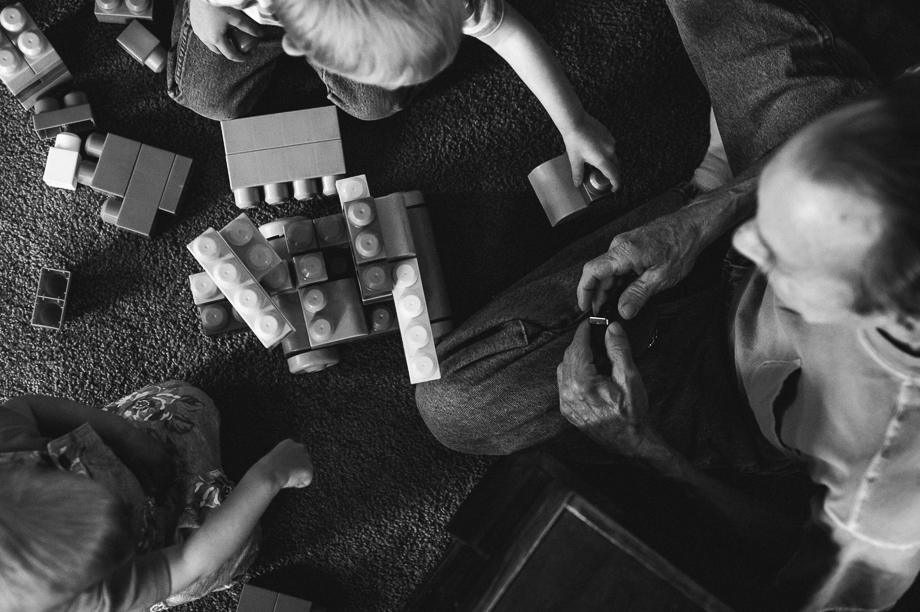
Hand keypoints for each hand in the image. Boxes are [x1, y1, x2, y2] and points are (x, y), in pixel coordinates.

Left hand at [116, 427, 175, 503]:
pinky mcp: (161, 444)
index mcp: (158, 464)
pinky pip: (171, 452)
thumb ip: (146, 480)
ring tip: (167, 480)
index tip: (160, 499)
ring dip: (171, 473)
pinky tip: (169, 461)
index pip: (163, 480)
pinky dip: (171, 459)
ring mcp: (164, 449)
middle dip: (168, 483)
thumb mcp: (137, 469)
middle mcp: (165, 457)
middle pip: (170, 473)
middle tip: (163, 491)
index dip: (162, 491)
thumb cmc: (129, 453)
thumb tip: (154, 493)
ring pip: (172, 463)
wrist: (126, 435)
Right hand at [190, 0, 263, 61]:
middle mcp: (205, 38)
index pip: (230, 55)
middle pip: (219, 51)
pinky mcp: (194, 25)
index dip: (240, 58)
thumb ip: (249, 28)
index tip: (247, 57)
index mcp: (216, 39)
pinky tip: (218, 28)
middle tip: (238, 46)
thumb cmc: (219, 4)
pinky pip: (204, 35)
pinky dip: (212, 36)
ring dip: (220, 44)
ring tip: (229, 37)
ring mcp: (198, 32)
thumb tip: (261, 35)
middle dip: (229, 51)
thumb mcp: (236, 17)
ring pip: (211, 44)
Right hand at [256, 439, 313, 489]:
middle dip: (297, 468)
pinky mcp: (309, 469)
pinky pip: (306, 481)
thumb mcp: (275, 457)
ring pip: (305, 471)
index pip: (296, 453)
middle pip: (304, 461)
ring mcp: (306, 458)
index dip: (290, 463)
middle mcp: (300, 447)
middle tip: (285, 473)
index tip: (283, 468)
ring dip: (298, 476)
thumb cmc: (267, 468)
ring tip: (286, 476)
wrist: (269, 473)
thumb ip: (285, 456)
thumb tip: (290, 464)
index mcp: (290, 443)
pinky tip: (290, 480)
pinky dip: (299, 484)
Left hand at [558, 320, 659, 457]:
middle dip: (581, 344)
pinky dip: (575, 372)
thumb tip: (611, 328)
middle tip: (598, 336)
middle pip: (568, 356)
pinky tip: (592, 374)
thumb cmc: (632, 414)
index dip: (584, 331)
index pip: (577, 347)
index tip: (590, 322)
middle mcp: (568, 393)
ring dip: (577, 358)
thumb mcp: (629, 377)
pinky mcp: (568, 410)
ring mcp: (566, 403)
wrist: (630, 443)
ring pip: (564, 368)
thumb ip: (618, 349)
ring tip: (599, 358)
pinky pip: (565, 383)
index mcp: (582, 383)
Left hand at [561, 111, 619, 190]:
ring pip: (614, 156)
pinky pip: (611, 147)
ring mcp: (610, 142)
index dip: (616, 183)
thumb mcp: (575, 160)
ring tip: (598, 163)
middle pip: (616, 166)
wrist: (576, 122)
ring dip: (609, 162)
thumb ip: (578, 174)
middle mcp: (609, 151)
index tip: (614, 188)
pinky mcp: (609, 135)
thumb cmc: (574, 140)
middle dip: (613, 174)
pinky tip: (596, 151)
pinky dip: (607, 152)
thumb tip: (577, 184)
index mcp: (602, 160)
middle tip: (606, 179)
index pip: (614, 175)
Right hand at [577, 207, 702, 316]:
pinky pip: (617, 264)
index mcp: (624, 252)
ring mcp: (624, 243)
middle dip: (599, 294)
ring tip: (618, 304)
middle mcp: (619, 245)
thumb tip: (624, 311)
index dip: (584, 291)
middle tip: (604, 312)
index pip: (591, 271)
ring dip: (610, 288)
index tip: (584, 306)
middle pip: (598, 273)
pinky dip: (618, 279)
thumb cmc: (682, 245)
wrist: (693, 225)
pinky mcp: (630, 245)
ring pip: (608, 270)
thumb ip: (639, 295)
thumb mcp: (661, 277)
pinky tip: (626, 290)